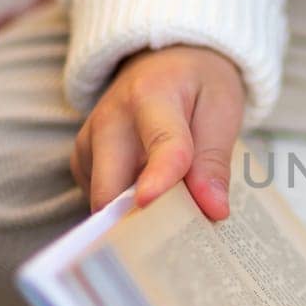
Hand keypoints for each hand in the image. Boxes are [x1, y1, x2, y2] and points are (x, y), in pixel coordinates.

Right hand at [72, 45, 244, 217]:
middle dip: (142, 220)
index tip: (151, 202)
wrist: (165, 61)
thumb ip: (215, 161)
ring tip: (172, 221)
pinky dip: (126, 210)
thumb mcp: (222, 111)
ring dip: (135, 218)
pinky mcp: (83, 161)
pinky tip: (152, 203)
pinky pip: (100, 199)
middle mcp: (109, 119)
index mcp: (152, 95)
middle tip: (180, 244)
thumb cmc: (198, 85)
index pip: (159, 143)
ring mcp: (89, 141)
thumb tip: (214, 210)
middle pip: (113, 186)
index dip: (158, 177)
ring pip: (103, 200)